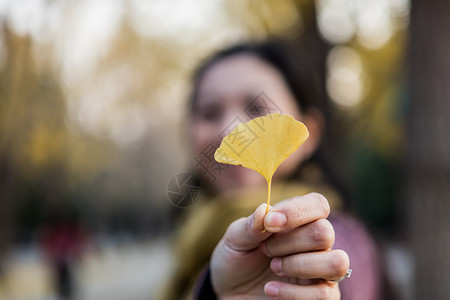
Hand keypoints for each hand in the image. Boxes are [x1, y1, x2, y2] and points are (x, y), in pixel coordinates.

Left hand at [210, 193, 349, 298]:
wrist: (231, 293)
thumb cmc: (237, 260)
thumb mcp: (235, 240)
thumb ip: (250, 225)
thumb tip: (265, 210)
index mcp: (299, 220)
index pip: (318, 204)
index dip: (297, 211)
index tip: (270, 223)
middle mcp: (317, 243)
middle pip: (325, 232)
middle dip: (289, 242)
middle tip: (265, 249)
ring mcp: (322, 271)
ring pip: (337, 262)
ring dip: (300, 265)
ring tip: (274, 267)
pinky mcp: (322, 296)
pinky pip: (324, 294)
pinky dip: (292, 293)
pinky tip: (270, 290)